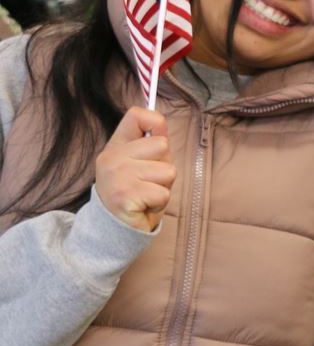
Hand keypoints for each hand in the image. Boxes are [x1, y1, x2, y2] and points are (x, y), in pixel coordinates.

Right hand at [94, 108, 175, 231]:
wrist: (116, 230)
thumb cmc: (136, 195)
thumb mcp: (142, 165)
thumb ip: (151, 144)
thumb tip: (161, 121)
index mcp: (116, 147)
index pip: (137, 115)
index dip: (156, 123)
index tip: (157, 139)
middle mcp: (112, 158)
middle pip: (162, 145)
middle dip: (165, 166)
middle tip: (149, 182)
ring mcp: (117, 176)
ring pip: (168, 171)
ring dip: (164, 187)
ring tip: (147, 194)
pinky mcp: (125, 195)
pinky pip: (163, 193)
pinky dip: (160, 202)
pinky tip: (144, 206)